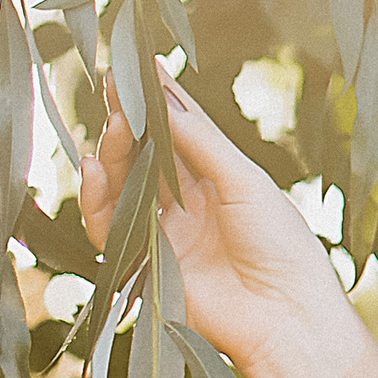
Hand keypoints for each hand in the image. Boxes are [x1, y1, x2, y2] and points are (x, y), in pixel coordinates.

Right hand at [82, 73, 355, 377]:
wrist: (284, 314)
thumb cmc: (281, 244)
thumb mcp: (245, 182)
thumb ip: (201, 144)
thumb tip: (164, 99)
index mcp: (220, 176)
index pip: (181, 128)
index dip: (158, 97)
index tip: (136, 63)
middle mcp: (188, 200)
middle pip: (146, 151)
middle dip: (128, 118)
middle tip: (111, 84)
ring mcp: (165, 230)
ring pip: (124, 182)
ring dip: (113, 151)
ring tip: (112, 124)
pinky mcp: (144, 262)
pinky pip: (109, 225)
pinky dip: (98, 196)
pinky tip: (93, 167)